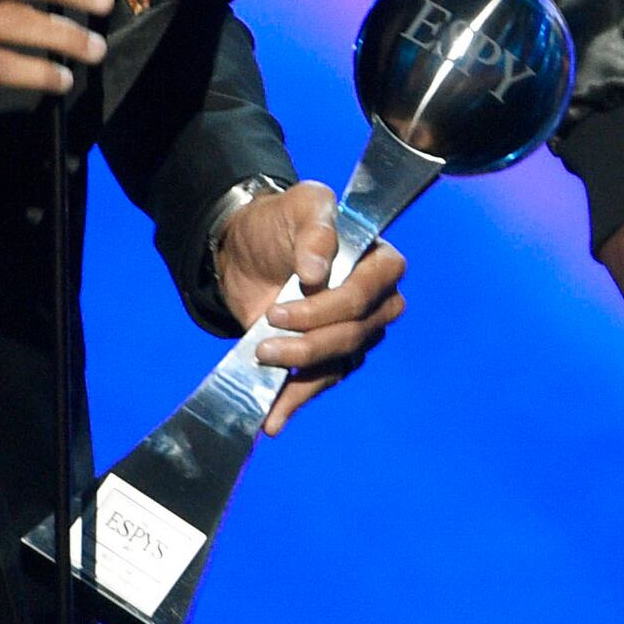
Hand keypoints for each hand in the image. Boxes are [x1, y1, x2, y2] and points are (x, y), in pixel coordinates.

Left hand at [215, 183, 407, 434]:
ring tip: (261, 364)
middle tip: (265, 344)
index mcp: (379, 261)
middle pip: (355, 333)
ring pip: (341, 361)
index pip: (366, 293)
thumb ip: (315, 230)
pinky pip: (323, 381)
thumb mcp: (299, 206)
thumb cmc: (281, 221)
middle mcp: (375, 300)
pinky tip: (272, 417)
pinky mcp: (329, 355)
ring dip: (301, 372)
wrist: (244, 251)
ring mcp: (355, 330)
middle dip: (309, 344)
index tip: (278, 312)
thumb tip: (317, 271)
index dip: (327, 308)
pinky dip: (296, 399)